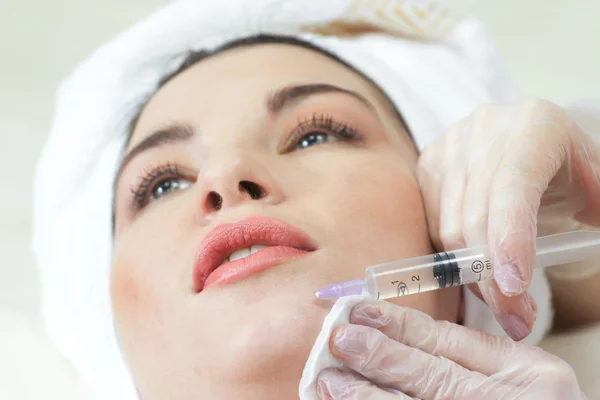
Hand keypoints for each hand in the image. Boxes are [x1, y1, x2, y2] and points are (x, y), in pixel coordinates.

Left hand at [317, 301, 586, 399]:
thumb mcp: (528, 373)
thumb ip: (476, 351)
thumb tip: (404, 332)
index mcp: (527, 372)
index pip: (451, 342)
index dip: (400, 324)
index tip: (361, 310)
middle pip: (434, 377)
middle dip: (381, 357)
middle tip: (339, 338)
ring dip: (371, 397)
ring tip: (331, 382)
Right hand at [416, 100, 599, 339]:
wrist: (528, 141)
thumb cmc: (566, 171)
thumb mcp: (596, 189)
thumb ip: (599, 213)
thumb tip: (593, 249)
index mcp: (535, 127)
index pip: (513, 187)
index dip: (510, 238)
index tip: (514, 287)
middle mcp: (484, 131)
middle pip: (474, 216)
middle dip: (491, 278)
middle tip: (516, 320)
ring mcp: (449, 147)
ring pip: (449, 228)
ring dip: (473, 276)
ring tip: (504, 301)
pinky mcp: (428, 163)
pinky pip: (434, 226)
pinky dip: (455, 258)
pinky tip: (481, 269)